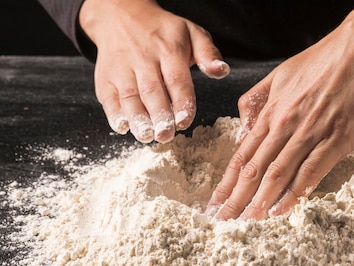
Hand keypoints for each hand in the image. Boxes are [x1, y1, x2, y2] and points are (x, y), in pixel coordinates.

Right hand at [79, 0, 229, 142]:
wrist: (122, 16)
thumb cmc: (163, 31)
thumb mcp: (191, 33)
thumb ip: (208, 53)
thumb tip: (222, 71)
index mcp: (169, 50)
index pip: (177, 79)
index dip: (181, 102)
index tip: (185, 121)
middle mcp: (143, 59)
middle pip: (152, 91)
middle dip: (159, 116)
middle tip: (166, 135)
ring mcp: (122, 68)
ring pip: (129, 96)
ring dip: (137, 119)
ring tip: (147, 136)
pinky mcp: (106, 77)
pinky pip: (108, 97)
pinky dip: (113, 113)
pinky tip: (122, 127)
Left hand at [207, 0, 353, 219]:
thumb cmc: (326, 59)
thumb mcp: (281, 72)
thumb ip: (258, 99)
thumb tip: (242, 126)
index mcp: (273, 110)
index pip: (242, 154)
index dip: (227, 182)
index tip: (216, 202)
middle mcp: (287, 122)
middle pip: (255, 168)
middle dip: (237, 198)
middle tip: (224, 221)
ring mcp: (313, 131)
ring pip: (279, 173)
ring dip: (260, 201)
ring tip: (247, 222)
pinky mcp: (340, 138)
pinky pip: (313, 170)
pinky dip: (296, 192)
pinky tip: (283, 209)